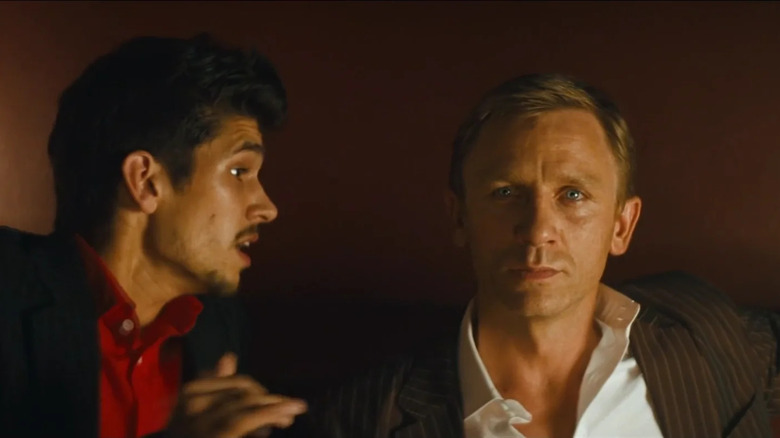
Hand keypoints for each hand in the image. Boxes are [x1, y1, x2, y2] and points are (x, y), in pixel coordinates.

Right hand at [167, 352, 306, 437]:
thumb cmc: (197, 435)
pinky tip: (289, 414)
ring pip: (249, 403)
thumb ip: (219, 386)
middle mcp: (191, 403)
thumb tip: (229, 356)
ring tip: (292, 414)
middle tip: (292, 409)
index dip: (257, 390)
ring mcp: (201, 421)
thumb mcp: (206, 413)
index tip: (273, 401)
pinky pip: (251, 417)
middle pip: (242, 391)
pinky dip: (273, 413)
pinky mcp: (218, 434)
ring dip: (276, 407)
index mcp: (188, 393)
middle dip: (268, 399)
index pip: (233, 382)